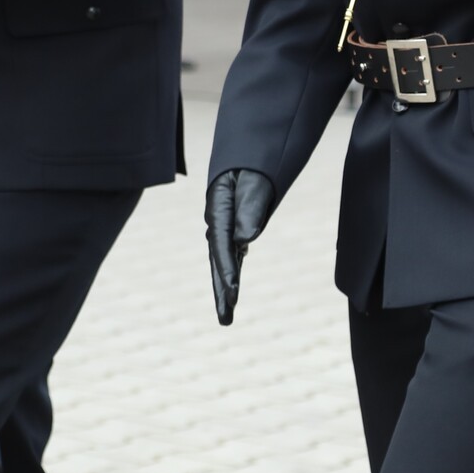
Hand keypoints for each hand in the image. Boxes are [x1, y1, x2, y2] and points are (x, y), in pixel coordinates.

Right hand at [206, 169, 275, 325]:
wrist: (246, 153)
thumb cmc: (252, 165)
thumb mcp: (255, 181)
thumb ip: (251, 207)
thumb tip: (247, 240)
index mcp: (220, 208)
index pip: (222, 244)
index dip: (227, 269)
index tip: (232, 292)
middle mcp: (219, 220)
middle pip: (218, 260)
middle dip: (221, 290)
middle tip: (225, 319)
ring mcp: (224, 226)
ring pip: (222, 261)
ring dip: (224, 287)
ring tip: (226, 315)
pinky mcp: (233, 228)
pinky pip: (230, 255)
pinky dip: (230, 272)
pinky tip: (231, 289)